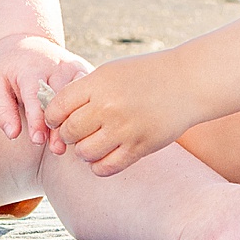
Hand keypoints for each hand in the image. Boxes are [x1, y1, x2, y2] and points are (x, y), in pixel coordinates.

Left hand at [0, 34, 90, 143]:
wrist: (26, 40)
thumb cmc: (9, 67)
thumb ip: (2, 110)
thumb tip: (13, 134)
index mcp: (31, 69)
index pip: (35, 96)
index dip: (36, 119)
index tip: (38, 140)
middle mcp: (55, 66)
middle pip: (60, 99)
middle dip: (59, 124)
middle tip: (58, 149)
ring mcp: (72, 67)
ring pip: (79, 97)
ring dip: (76, 120)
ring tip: (74, 143)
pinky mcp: (85, 69)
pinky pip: (90, 91)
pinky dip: (89, 109)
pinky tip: (87, 129)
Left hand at [43, 51, 204, 175]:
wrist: (187, 82)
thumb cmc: (145, 75)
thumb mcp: (110, 72)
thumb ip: (83, 90)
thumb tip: (54, 113)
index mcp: (97, 84)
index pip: (57, 108)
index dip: (52, 116)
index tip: (59, 118)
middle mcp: (108, 107)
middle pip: (68, 132)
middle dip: (68, 135)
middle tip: (78, 131)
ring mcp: (124, 129)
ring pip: (84, 153)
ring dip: (83, 151)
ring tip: (93, 142)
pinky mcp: (140, 147)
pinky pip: (106, 167)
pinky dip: (99, 166)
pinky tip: (104, 155)